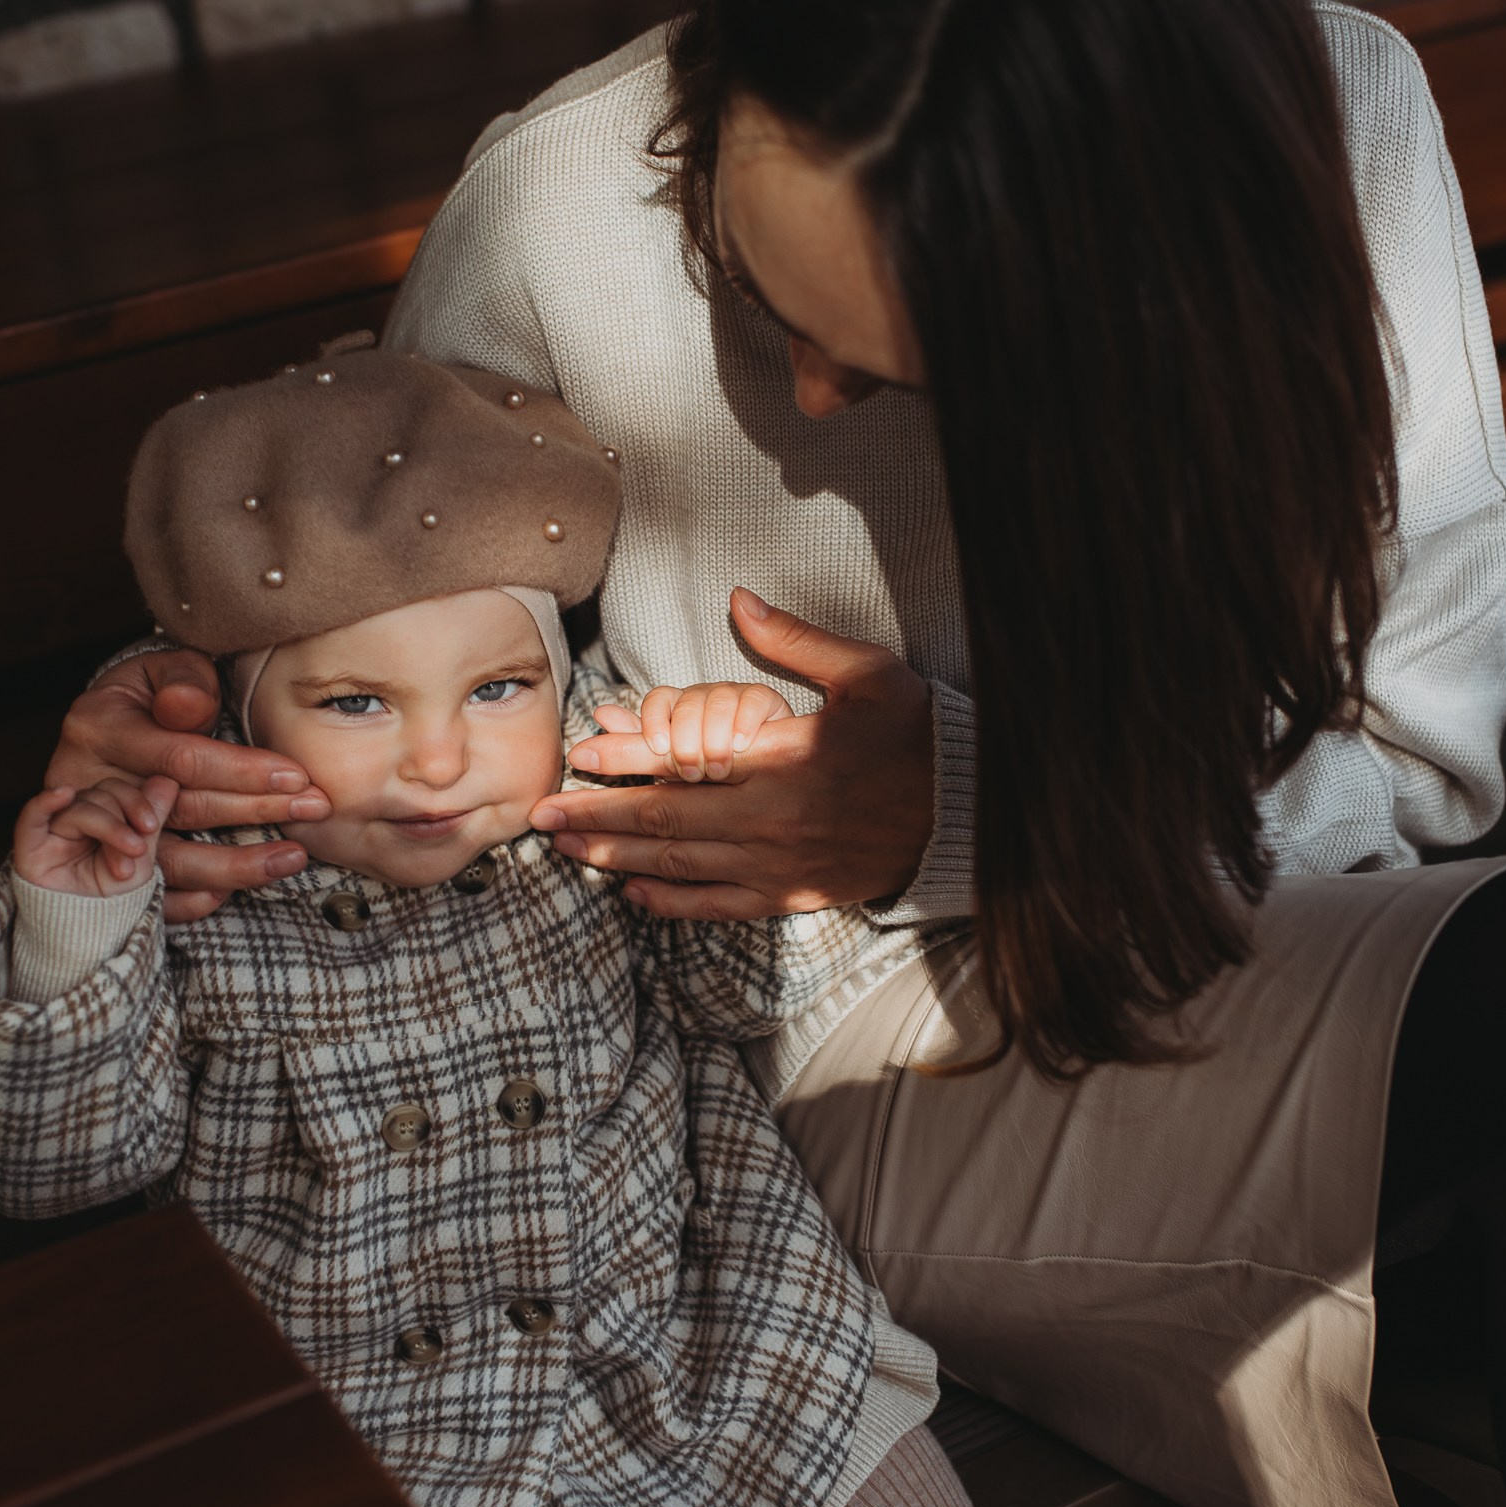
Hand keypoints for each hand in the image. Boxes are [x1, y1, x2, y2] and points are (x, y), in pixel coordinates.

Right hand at [14, 776, 177, 898]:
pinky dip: (45, 802)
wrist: (94, 940)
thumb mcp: (142, 860)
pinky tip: (62, 794)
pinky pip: (30, 817)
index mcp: (102, 820)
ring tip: (122, 867)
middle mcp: (75, 823)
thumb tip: (168, 782)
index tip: (150, 826)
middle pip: (97, 795)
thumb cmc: (116, 903)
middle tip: (136, 852)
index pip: (115, 790)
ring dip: (105, 828)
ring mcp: (52, 834)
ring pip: (76, 808)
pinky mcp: (30, 850)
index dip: (135, 800)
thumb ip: (152, 819)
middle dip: (120, 822)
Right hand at [46, 646, 330, 926]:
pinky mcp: (103, 858)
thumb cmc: (151, 692)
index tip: (297, 777)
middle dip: (254, 812)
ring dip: (232, 866)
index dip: (242, 771)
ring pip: (165, 860)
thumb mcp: (162, 668)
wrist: (111, 723)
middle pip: (181, 810)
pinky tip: (231, 892)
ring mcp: (94, 828)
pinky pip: (144, 894)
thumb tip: (189, 705)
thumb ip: (183, 679)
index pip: (181, 759)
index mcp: (100, 728)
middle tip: (314, 811)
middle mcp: (88, 783)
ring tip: (290, 859)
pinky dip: (188, 899)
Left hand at [537, 588, 932, 920]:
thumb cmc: (915, 736)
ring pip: (680, 869)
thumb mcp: (867, 673)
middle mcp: (771, 824)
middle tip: (539, 817)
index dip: (618, 768)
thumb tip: (739, 599)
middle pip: (662, 826)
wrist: (966, 811)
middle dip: (595, 822)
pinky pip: (719, 907)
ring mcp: (781, 868)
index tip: (572, 760)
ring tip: (568, 852)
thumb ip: (796, 641)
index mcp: (779, 765)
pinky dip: (672, 903)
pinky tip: (634, 894)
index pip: (676, 770)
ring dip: (617, 862)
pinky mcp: (795, 896)